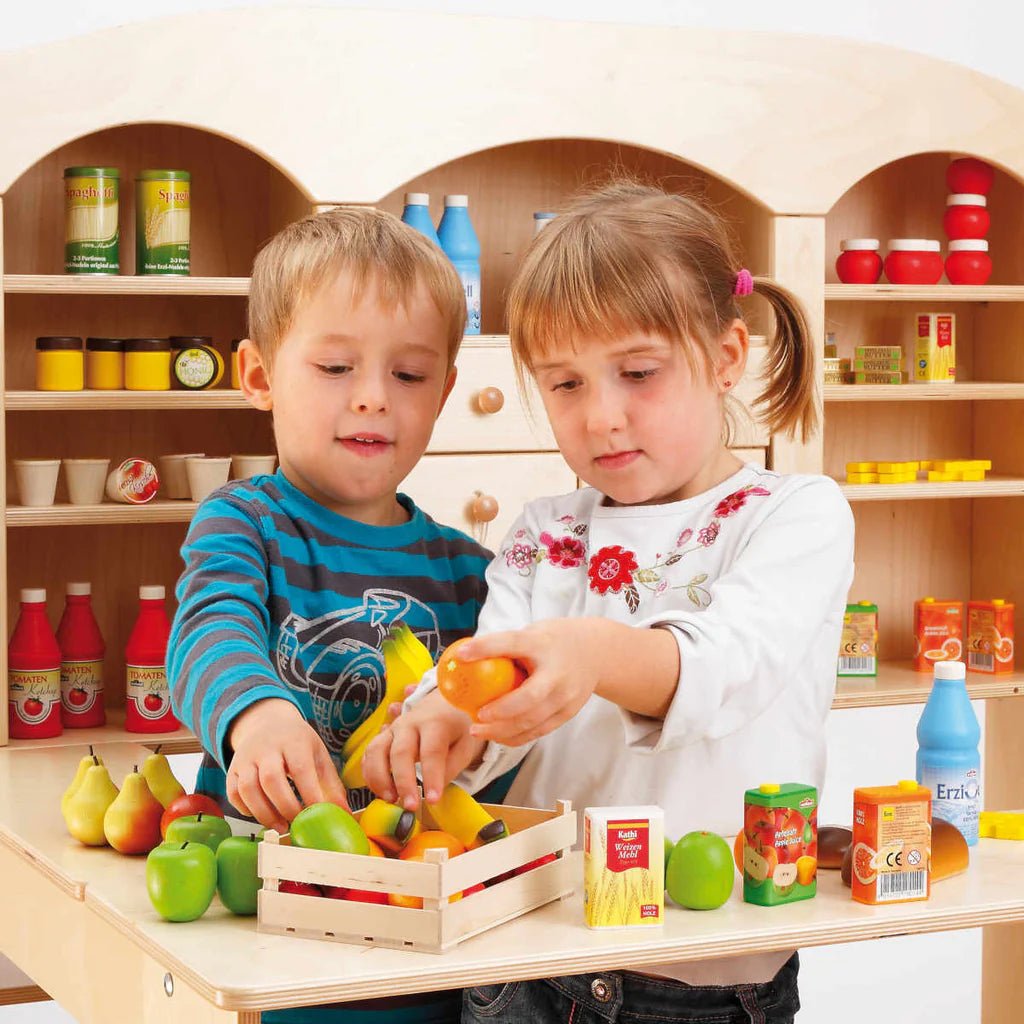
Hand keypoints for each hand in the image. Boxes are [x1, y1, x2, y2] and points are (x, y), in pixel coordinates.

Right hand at [226, 698, 348, 832]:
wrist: (266, 723)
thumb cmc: (296, 743)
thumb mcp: (318, 754)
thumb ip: (331, 784)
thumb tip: (343, 813)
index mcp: (294, 740)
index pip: (300, 768)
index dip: (309, 794)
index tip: (317, 815)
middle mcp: (266, 747)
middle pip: (271, 779)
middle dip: (285, 806)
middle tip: (297, 824)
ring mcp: (245, 758)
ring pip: (247, 788)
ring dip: (264, 813)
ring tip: (280, 827)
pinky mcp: (231, 769)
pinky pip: (233, 793)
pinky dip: (246, 810)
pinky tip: (262, 816)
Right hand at [361, 690, 483, 811]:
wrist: (443, 704)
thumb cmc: (456, 726)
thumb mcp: (465, 744)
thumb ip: (452, 766)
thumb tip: (434, 790)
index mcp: (435, 722)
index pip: (432, 751)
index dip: (431, 777)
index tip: (433, 800)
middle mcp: (409, 723)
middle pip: (400, 752)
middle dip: (403, 782)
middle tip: (410, 806)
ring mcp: (392, 729)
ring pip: (376, 751)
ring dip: (379, 779)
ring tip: (391, 800)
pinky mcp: (382, 737)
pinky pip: (368, 755)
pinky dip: (369, 775)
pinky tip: (381, 792)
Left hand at [457, 618, 610, 745]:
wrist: (597, 652)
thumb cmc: (554, 641)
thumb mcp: (534, 633)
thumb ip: (508, 646)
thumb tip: (464, 656)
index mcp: (542, 644)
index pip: (511, 643)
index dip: (485, 648)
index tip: (461, 654)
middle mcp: (557, 672)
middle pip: (527, 698)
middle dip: (498, 712)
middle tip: (474, 717)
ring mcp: (566, 695)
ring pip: (532, 721)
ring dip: (502, 731)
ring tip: (477, 731)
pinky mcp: (568, 712)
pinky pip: (539, 731)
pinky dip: (516, 737)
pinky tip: (497, 736)